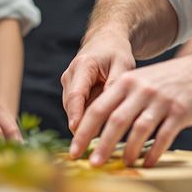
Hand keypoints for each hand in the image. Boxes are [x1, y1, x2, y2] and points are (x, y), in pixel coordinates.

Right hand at [62, 27, 135, 148]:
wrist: (105, 41)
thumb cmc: (116, 52)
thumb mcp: (123, 65)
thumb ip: (116, 85)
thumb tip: (112, 109)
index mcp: (82, 66)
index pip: (76, 95)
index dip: (75, 115)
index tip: (78, 132)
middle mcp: (70, 75)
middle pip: (71, 107)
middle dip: (79, 128)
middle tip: (91, 149)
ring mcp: (68, 84)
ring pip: (73, 111)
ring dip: (83, 126)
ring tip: (97, 148)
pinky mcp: (71, 91)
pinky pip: (77, 110)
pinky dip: (86, 121)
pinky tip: (99, 136)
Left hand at [71, 54, 191, 168]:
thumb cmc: (167, 82)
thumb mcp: (140, 82)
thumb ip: (120, 100)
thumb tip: (96, 130)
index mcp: (126, 82)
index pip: (98, 108)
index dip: (84, 131)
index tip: (74, 150)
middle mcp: (141, 89)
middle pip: (115, 120)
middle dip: (101, 145)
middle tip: (92, 164)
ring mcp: (161, 100)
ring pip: (138, 129)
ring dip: (128, 151)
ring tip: (122, 165)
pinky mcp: (180, 111)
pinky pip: (164, 136)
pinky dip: (153, 152)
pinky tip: (147, 162)